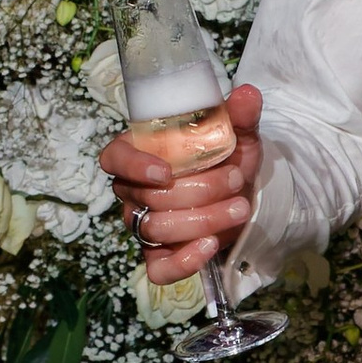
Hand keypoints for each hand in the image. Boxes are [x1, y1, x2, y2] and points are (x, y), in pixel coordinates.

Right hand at [98, 82, 261, 284]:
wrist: (243, 194)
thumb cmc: (227, 158)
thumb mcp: (237, 134)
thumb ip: (239, 115)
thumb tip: (247, 94)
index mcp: (141, 153)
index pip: (114, 158)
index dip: (133, 166)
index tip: (166, 172)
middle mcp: (134, 190)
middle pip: (149, 197)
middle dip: (199, 189)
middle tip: (236, 178)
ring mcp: (143, 224)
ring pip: (158, 229)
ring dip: (205, 218)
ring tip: (240, 206)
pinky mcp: (160, 256)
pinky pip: (159, 268)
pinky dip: (185, 260)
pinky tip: (210, 245)